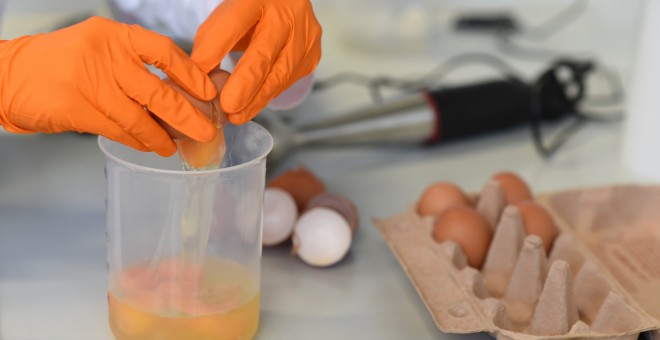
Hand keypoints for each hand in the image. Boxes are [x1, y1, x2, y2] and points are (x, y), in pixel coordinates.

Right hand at [0, 16, 217, 156]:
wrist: (9, 76)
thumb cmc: (61, 65)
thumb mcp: (99, 51)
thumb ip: (133, 67)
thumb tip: (177, 95)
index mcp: (115, 36)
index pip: (164, 52)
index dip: (191, 75)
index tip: (209, 93)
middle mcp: (105, 55)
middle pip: (158, 92)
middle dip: (187, 117)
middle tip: (206, 131)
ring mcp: (89, 81)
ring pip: (139, 118)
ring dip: (160, 137)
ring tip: (173, 147)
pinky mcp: (76, 108)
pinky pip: (117, 131)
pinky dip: (136, 141)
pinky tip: (148, 146)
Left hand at [192, 0, 321, 123]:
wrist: (286, 9)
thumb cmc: (249, 17)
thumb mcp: (225, 20)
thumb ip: (211, 44)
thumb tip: (201, 82)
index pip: (235, 22)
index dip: (216, 49)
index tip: (199, 74)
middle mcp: (287, 14)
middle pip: (264, 53)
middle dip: (244, 84)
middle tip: (227, 106)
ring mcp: (305, 35)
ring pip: (280, 74)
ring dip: (257, 99)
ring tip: (236, 116)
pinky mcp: (312, 55)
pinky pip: (289, 81)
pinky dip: (268, 95)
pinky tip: (253, 104)